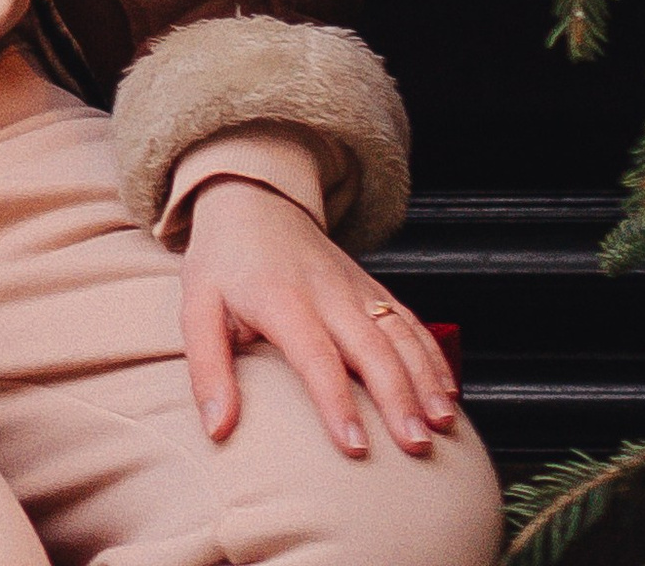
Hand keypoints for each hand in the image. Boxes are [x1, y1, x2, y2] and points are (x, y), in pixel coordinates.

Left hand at [180, 177, 460, 456]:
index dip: (336, 400)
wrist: (252, 197)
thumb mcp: (197, 307)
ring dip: (424, 379)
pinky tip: (447, 391)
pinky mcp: (371, 287)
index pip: (314, 354)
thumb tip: (217, 430)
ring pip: (399, 333)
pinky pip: (409, 320)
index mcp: (281, 299)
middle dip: (398, 397)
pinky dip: (433, 355)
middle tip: (416, 446)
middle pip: (371, 346)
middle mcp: (326, 291)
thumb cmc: (223, 261)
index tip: (355, 447)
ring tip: (441, 425)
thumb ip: (207, 369)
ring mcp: (355, 287)